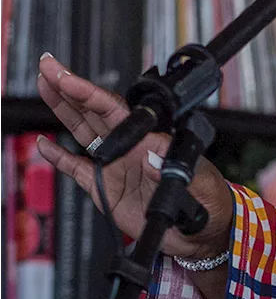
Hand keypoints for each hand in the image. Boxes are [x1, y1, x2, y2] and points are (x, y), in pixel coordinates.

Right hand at [34, 53, 234, 259]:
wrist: (202, 230)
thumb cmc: (208, 198)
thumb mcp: (198, 180)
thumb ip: (172, 167)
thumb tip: (151, 153)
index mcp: (150, 139)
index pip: (115, 109)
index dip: (89, 93)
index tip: (68, 79)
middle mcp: (130, 148)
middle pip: (94, 112)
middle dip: (69, 89)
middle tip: (47, 67)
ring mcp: (117, 166)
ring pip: (84, 132)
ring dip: (64, 111)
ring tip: (44, 88)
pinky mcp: (107, 189)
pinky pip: (78, 169)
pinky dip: (59, 157)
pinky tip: (44, 144)